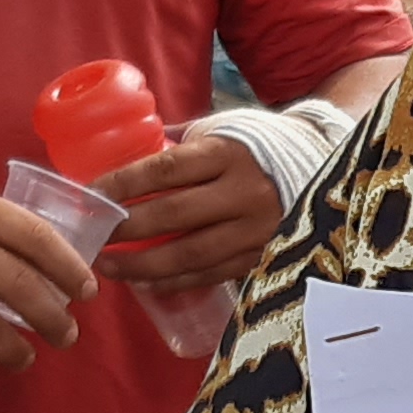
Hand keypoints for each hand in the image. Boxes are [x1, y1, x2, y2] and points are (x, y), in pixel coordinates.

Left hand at [92, 128, 285, 287]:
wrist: (320, 164)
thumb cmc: (254, 145)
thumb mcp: (219, 129)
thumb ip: (177, 140)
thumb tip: (120, 149)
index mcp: (227, 152)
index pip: (165, 169)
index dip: (124, 184)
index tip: (92, 195)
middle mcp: (243, 192)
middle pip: (173, 215)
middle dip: (126, 229)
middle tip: (93, 236)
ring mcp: (256, 229)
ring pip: (190, 254)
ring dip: (143, 264)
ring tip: (109, 265)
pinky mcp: (263, 256)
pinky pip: (210, 275)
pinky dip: (174, 281)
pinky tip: (146, 282)